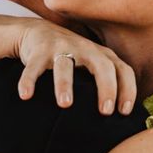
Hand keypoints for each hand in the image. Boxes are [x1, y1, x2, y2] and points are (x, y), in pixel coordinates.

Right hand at [16, 20, 136, 114]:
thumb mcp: (92, 64)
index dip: (127, 89)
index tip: (124, 111)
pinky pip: (34, 67)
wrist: (37, 33)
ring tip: (65, 104)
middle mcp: (85, 49)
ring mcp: (61, 47)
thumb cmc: (71, 57)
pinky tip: (25, 95)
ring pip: (65, 65)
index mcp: (101, 54)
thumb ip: (106, 81)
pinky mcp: (39, 50)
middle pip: (101, 65)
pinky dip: (29, 80)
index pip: (123, 70)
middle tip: (105, 111)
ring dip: (65, 84)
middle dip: (106, 87)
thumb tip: (121, 119)